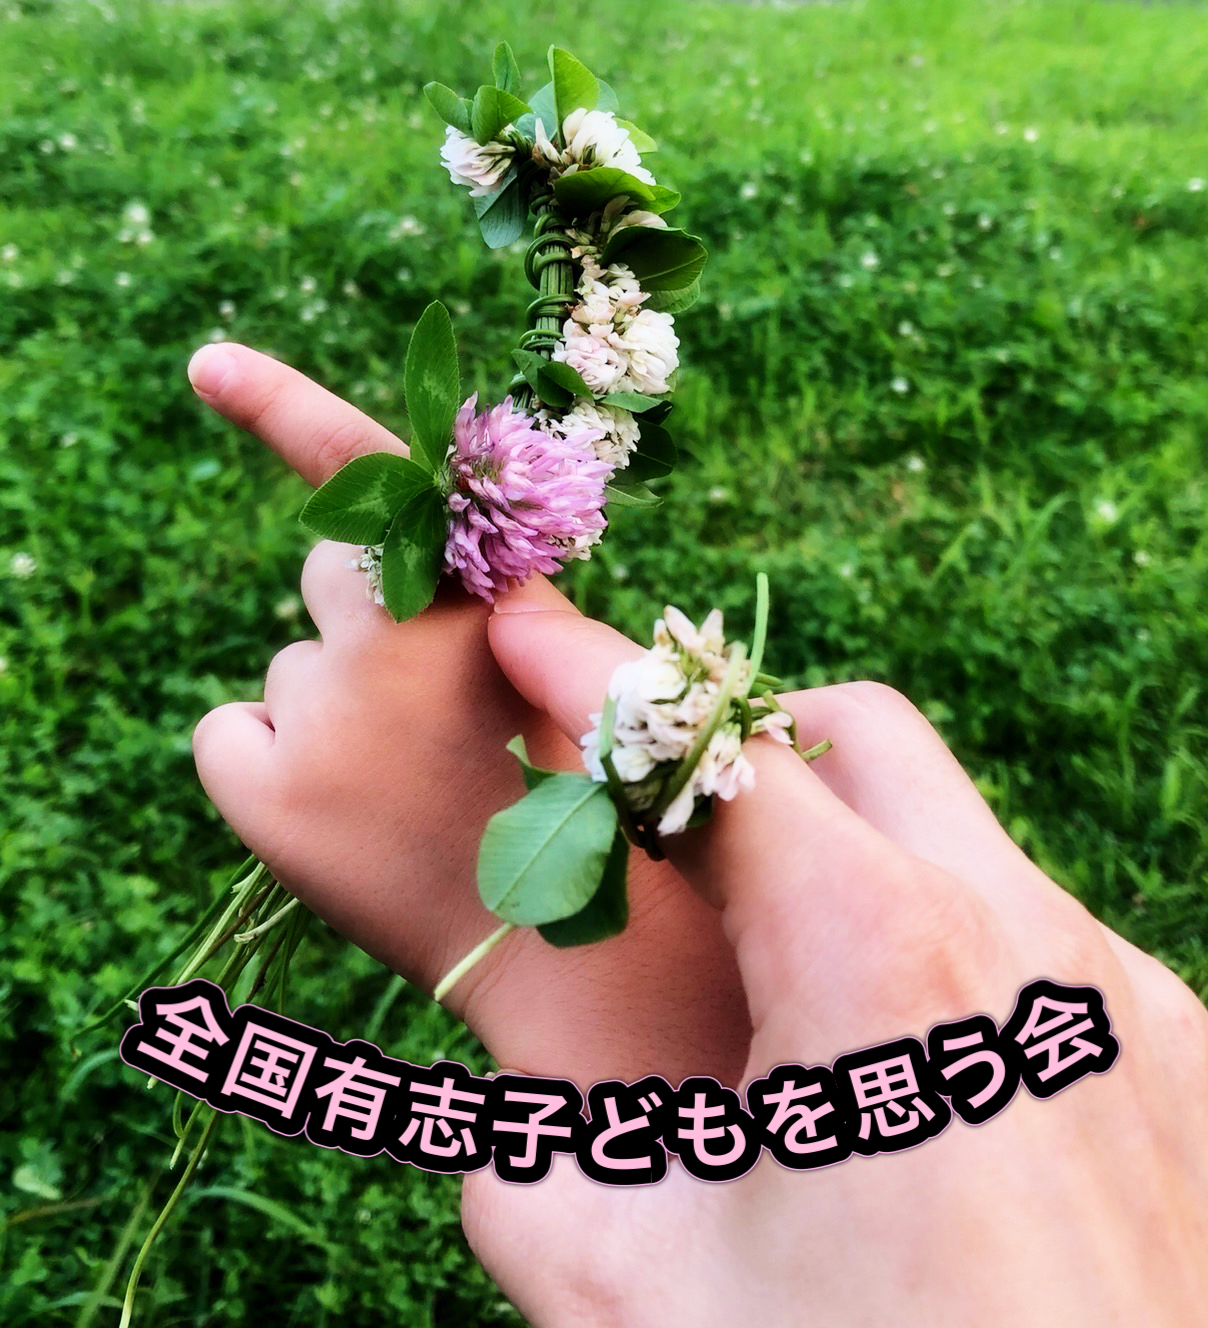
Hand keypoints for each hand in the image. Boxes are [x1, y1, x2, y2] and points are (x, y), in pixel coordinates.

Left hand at [186, 342, 750, 1087]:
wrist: (566, 956)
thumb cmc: (585, 810)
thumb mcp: (562, 682)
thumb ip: (478, 612)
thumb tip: (379, 583)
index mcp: (479, 602)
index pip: (375, 476)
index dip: (285, 408)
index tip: (206, 364)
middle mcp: (386, 643)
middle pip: (333, 575)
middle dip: (367, 620)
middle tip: (426, 717)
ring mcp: (317, 722)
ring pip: (291, 672)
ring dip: (332, 712)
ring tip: (406, 793)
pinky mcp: (262, 799)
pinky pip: (234, 741)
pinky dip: (271, 772)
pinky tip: (345, 824)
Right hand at [461, 599, 1207, 1324]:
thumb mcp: (642, 1305)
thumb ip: (533, 1180)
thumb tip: (509, 1138)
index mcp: (875, 960)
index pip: (706, 752)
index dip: (595, 677)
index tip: (526, 625)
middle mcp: (1023, 938)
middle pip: (858, 736)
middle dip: (744, 744)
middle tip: (672, 830)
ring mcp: (1126, 997)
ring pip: (963, 839)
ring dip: (858, 860)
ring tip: (797, 994)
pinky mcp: (1195, 1069)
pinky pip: (1050, 946)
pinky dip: (958, 959)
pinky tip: (928, 1091)